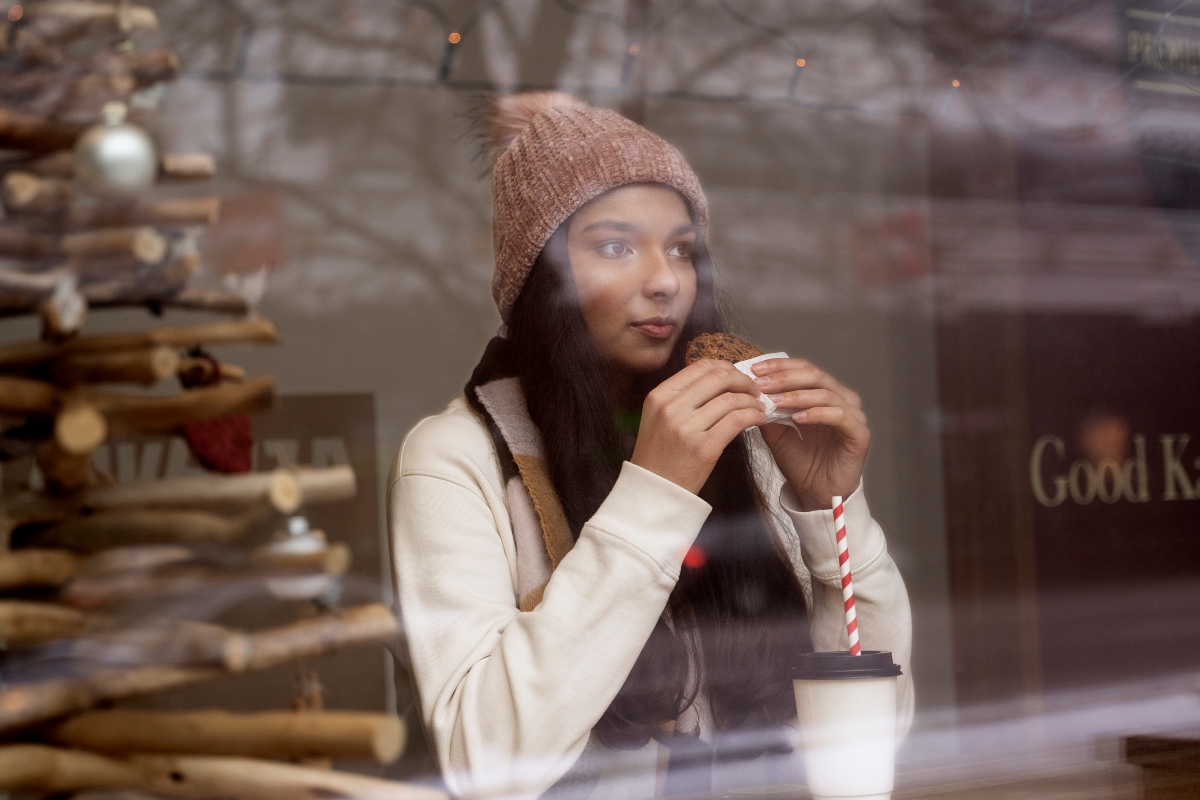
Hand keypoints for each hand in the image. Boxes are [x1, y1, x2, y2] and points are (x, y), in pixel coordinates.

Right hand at [631, 359, 767, 493]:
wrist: (654, 492)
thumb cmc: (659, 456)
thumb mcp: (658, 418)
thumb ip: (682, 397)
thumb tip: (720, 378)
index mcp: (659, 396)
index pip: (700, 366)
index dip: (727, 367)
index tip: (738, 377)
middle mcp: (670, 408)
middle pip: (719, 377)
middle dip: (743, 381)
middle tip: (754, 390)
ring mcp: (686, 428)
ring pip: (731, 399)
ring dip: (752, 400)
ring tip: (759, 407)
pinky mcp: (704, 448)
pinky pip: (737, 420)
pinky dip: (753, 415)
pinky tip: (758, 419)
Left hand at [750, 358, 869, 510]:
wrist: (814, 493)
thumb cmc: (799, 461)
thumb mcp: (776, 431)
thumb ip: (768, 409)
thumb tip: (751, 388)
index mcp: (824, 393)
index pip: (804, 369)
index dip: (780, 367)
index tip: (754, 369)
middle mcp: (842, 399)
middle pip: (815, 376)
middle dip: (785, 378)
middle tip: (761, 383)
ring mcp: (853, 415)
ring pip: (826, 394)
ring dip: (797, 396)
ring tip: (774, 401)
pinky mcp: (859, 433)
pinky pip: (839, 416)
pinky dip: (817, 414)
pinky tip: (797, 418)